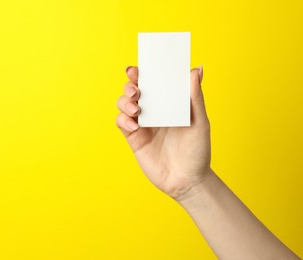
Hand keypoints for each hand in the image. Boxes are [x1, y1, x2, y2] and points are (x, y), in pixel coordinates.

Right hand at [116, 66, 211, 199]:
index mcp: (168, 103)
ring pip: (123, 104)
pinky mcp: (134, 138)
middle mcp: (154, 111)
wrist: (189, 180)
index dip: (142, 73)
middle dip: (130, 86)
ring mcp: (143, 124)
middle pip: (133, 90)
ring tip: (136, 109)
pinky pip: (122, 123)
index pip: (152, 82)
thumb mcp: (200, 122)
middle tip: (136, 90)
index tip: (137, 69)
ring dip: (125, 102)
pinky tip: (135, 127)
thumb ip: (195, 96)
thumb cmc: (197, 150)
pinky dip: (124, 121)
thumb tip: (195, 69)